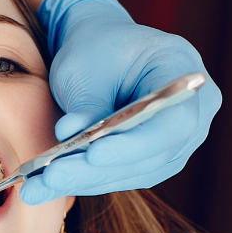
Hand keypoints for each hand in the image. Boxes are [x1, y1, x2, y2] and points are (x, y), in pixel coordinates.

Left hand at [21, 0, 221, 204]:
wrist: (100, 50)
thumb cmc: (97, 46)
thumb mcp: (88, 63)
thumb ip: (86, 101)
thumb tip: (69, 134)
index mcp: (184, 73)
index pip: (174, 122)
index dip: (135, 144)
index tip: (93, 154)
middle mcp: (193, 113)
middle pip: (152, 155)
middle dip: (97, 170)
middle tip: (51, 177)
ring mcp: (176, 141)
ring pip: (134, 173)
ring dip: (85, 181)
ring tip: (38, 185)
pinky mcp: (151, 160)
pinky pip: (121, 176)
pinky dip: (84, 181)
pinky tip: (47, 186)